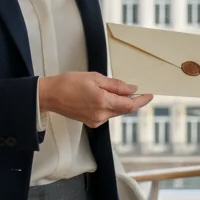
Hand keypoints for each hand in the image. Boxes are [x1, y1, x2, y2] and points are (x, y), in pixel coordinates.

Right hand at [38, 72, 152, 128]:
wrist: (50, 95)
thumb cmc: (69, 83)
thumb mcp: (95, 78)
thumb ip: (116, 85)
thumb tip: (131, 89)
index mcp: (103, 103)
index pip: (130, 105)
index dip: (142, 101)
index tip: (150, 96)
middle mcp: (101, 115)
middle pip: (123, 109)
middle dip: (131, 100)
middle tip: (136, 90)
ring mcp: (96, 120)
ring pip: (115, 111)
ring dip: (119, 102)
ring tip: (115, 89)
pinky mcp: (91, 121)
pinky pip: (106, 114)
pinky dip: (110, 105)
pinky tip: (104, 96)